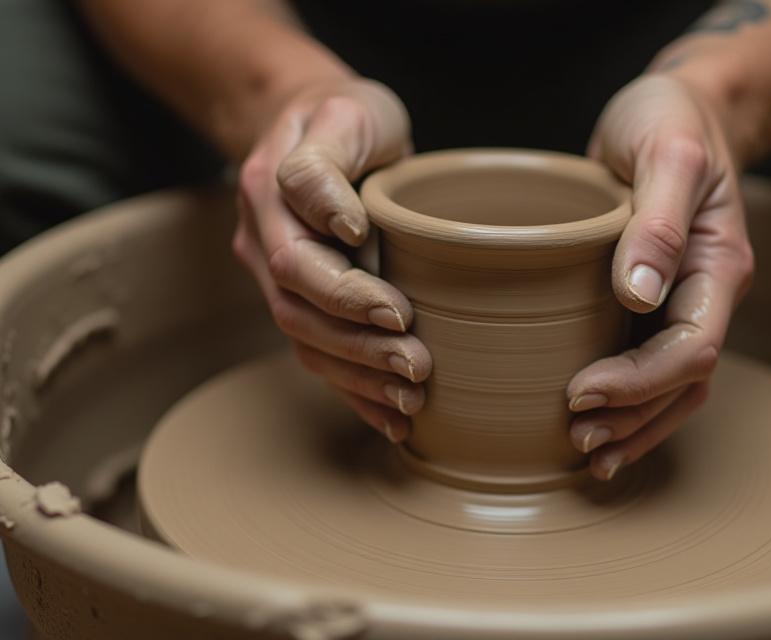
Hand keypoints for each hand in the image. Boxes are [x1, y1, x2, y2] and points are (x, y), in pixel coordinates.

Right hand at [234, 77, 430, 442]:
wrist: (311, 127)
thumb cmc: (345, 117)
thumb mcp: (348, 111)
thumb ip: (333, 157)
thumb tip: (347, 225)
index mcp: (271, 189)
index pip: (298, 249)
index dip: (344, 286)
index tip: (398, 305)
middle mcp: (262, 237)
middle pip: (298, 306)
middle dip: (359, 342)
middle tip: (417, 362)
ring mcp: (272, 275)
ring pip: (303, 339)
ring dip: (358, 375)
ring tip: (411, 397)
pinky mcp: (297, 299)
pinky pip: (316, 354)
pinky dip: (353, 392)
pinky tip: (392, 418)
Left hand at [568, 74, 754, 479]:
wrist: (676, 109)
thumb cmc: (671, 120)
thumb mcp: (666, 153)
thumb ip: (658, 219)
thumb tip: (639, 293)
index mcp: (719, 266)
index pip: (692, 350)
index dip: (639, 382)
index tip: (580, 391)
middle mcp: (706, 294)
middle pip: (682, 384)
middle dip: (631, 418)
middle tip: (575, 437)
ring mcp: (681, 301)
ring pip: (670, 388)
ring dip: (631, 424)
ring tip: (583, 449)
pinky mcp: (651, 300)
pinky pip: (649, 365)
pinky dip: (626, 402)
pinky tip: (596, 421)